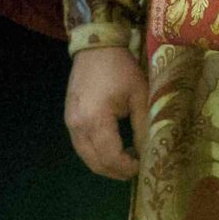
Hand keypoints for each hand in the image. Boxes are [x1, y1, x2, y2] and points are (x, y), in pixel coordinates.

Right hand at [66, 44, 149, 178]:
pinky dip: (96, 154)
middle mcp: (78, 126)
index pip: (110, 157)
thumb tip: (149, 152)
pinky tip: (113, 148)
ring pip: (86, 157)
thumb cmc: (120, 69)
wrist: (96, 47)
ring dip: (105, 165)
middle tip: (136, 169)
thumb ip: (143, 126)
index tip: (143, 166)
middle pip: (95, 163)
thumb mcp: (139, 95)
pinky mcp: (69, 119)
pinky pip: (81, 146)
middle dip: (116, 172)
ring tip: (126, 160)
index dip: (127, 168)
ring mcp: (70, 123)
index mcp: (96, 120)